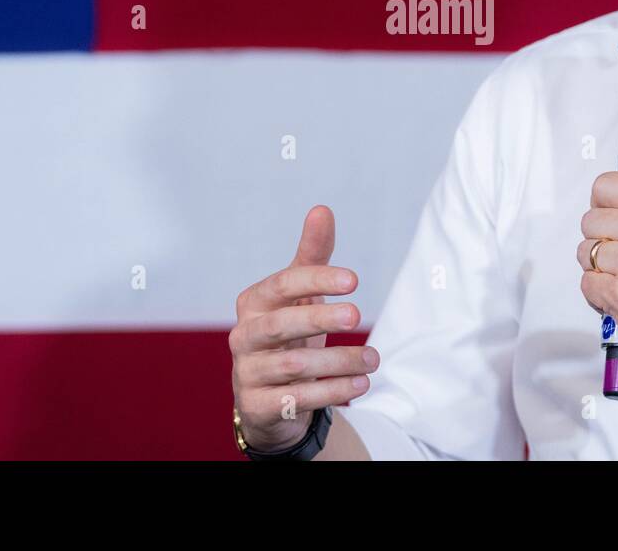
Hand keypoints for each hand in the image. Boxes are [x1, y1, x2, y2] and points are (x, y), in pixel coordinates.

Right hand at [230, 205, 379, 451]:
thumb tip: (321, 210)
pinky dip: (331, 391)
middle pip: (280, 325)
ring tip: (373, 360)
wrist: (268, 397)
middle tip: (358, 316)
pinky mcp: (257, 406)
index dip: (316, 279)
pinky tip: (360, 384)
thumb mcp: (300, 295)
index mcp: (253, 302)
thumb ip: (312, 255)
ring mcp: (247, 373)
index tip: (354, 279)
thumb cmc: (289, 334)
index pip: (282, 284)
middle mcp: (243, 336)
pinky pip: (295, 399)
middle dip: (320, 318)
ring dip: (338, 361)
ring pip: (292, 366)